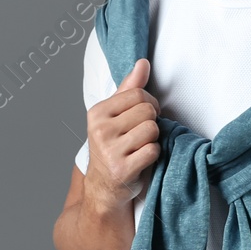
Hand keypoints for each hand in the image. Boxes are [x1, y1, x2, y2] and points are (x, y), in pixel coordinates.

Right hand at [83, 58, 160, 211]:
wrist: (104, 187)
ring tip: (139, 147)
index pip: (138, 94)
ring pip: (152, 130)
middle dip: (151, 122)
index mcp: (97, 112)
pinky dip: (152, 155)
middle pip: (148, 111)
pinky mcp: (123, 168)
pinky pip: (153, 150)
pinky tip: (141, 159)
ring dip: (152, 139)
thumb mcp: (116, 116)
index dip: (149, 104)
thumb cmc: (113, 146)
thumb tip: (143, 62)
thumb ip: (130, 88)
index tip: (144, 116)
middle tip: (141, 134)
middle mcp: (100, 130)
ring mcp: (110, 150)